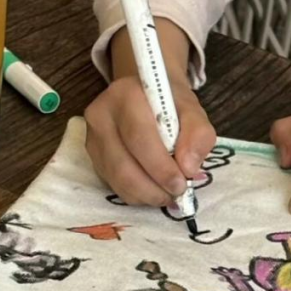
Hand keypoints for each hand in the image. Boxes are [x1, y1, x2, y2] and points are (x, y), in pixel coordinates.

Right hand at [85, 19, 216, 206]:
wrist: (144, 94)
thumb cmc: (169, 103)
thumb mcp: (192, 111)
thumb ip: (198, 135)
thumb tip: (188, 168)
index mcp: (126, 96)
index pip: (139, 138)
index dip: (160, 168)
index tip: (181, 184)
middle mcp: (101, 116)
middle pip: (122, 165)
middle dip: (152, 188)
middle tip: (176, 195)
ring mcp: (93, 138)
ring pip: (116, 179)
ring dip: (145, 195)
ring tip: (167, 195)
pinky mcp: (93, 157)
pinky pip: (113, 184)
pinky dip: (136, 194)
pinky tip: (152, 190)